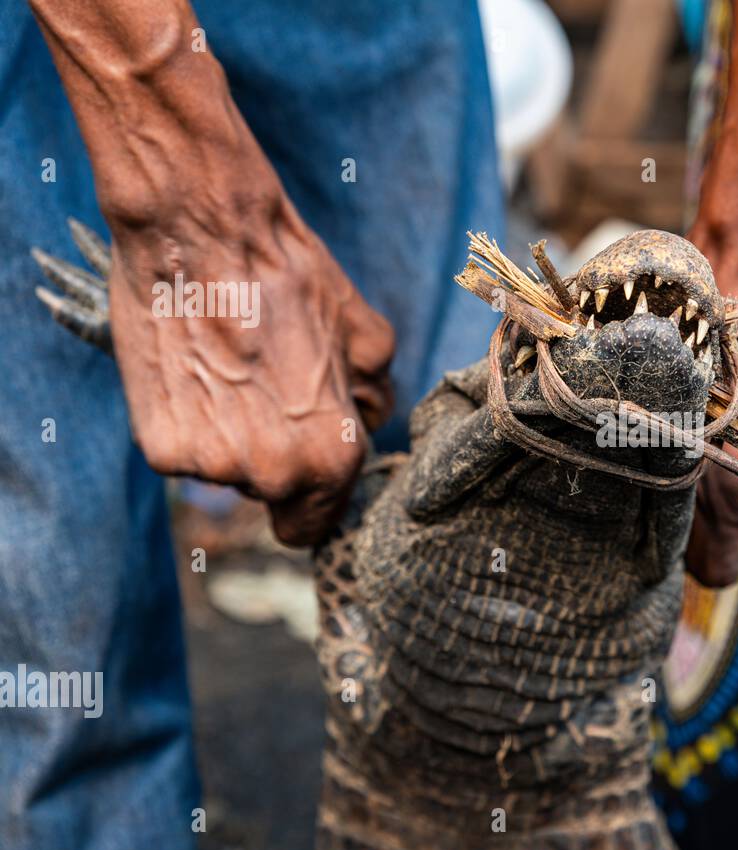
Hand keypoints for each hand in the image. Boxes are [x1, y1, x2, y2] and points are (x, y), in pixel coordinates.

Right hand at [106, 186, 394, 545]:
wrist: (199, 233)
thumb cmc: (291, 279)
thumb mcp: (366, 335)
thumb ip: (375, 395)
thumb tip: (369, 418)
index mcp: (331, 458)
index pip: (315, 524)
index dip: (312, 498)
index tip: (303, 468)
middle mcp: (272, 475)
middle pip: (271, 496)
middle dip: (272, 455)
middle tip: (264, 391)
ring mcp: (210, 466)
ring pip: (224, 473)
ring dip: (228, 437)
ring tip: (230, 370)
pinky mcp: (158, 448)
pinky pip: (182, 451)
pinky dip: (185, 421)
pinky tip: (194, 370)